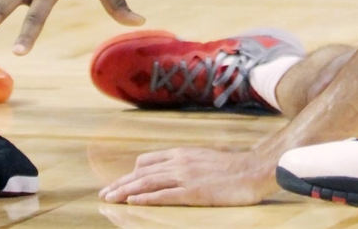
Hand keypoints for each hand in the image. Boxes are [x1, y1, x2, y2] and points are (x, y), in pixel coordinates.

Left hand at [100, 148, 276, 205]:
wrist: (253, 169)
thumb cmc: (233, 167)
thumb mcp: (205, 158)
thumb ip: (186, 162)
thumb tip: (172, 170)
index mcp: (182, 153)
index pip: (147, 160)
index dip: (130, 173)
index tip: (120, 182)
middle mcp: (179, 162)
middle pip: (141, 173)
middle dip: (120, 184)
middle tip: (104, 194)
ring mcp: (185, 176)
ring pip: (147, 183)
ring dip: (124, 191)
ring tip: (109, 199)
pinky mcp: (193, 192)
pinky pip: (163, 195)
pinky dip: (145, 198)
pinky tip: (132, 203)